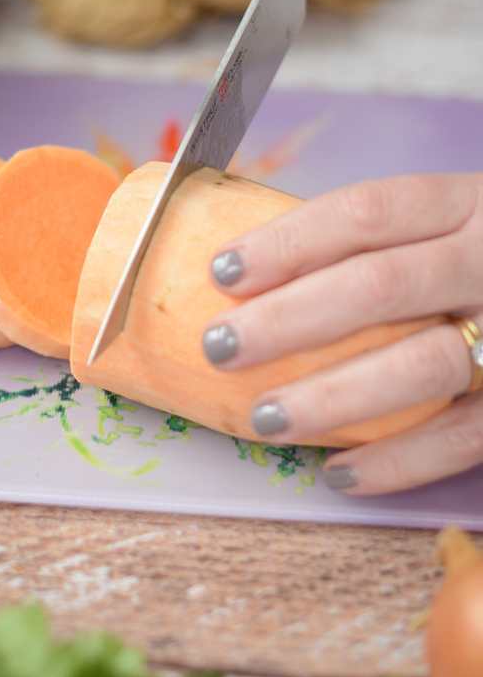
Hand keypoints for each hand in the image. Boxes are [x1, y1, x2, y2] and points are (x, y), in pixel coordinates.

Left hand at [201, 173, 482, 492]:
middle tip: (219, 346)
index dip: (291, 240)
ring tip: (266, 417)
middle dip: (290, 319)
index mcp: (470, 203)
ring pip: (422, 366)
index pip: (368, 212)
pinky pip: (466, 438)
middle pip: (381, 286)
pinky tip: (337, 472)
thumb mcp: (462, 219)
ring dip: (334, 397)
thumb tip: (257, 273)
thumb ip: (389, 240)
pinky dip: (398, 462)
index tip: (223, 270)